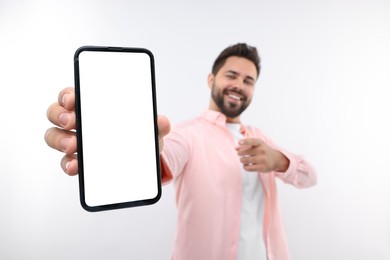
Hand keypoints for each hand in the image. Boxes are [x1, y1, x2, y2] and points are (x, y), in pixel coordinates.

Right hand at [44, 87, 170, 175]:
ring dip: (60, 140)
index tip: (73, 99)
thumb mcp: (150, 128)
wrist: (142, 159)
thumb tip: (162, 122)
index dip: (68, 94)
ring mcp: (75, 141)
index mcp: (94, 106)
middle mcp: (79, 121)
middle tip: (72, 122)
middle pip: (56, 112)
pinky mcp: (78, 161)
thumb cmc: (139, 135)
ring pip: (55, 136)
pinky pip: (66, 162)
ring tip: (73, 146)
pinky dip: (68, 164)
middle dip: (60, 115)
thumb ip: (157, 124)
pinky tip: (76, 167)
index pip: (72, 94)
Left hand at [235, 138, 289, 172]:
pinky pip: (247, 168)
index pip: (252, 141)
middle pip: (244, 152)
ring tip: (243, 160)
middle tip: (240, 154)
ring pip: (244, 160)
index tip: (239, 142)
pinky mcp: (261, 167)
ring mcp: (262, 159)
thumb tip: (235, 148)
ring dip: (242, 160)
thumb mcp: (257, 145)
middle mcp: (261, 150)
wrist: (276, 159)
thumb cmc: (263, 151)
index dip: (245, 141)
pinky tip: (246, 165)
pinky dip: (244, 166)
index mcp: (260, 143)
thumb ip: (246, 145)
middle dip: (239, 153)